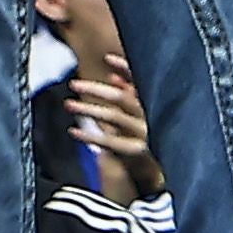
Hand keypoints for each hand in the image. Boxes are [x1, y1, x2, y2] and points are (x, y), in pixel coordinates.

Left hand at [48, 0, 163, 204]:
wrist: (162, 172)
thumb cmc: (149, 140)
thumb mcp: (142, 116)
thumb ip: (131, 95)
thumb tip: (113, 77)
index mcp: (153, 104)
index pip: (141, 80)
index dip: (125, 68)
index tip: (107, 59)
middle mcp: (150, 116)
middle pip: (121, 98)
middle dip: (95, 89)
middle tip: (74, 84)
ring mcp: (145, 134)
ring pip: (114, 117)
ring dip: (89, 109)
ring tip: (69, 104)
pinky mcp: (137, 152)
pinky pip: (110, 142)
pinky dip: (90, 136)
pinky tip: (74, 131)